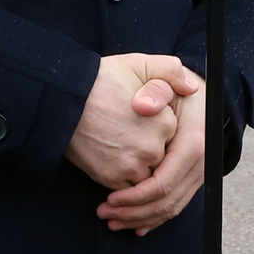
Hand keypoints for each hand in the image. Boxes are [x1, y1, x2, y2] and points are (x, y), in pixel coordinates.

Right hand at [65, 54, 198, 190]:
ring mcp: (132, 166)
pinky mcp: (111, 178)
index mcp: (166, 122)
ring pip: (146, 176)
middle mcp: (153, 148)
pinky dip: (121, 181)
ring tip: (117, 147)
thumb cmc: (99, 79)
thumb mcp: (139, 64)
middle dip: (147, 149)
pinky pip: (127, 189)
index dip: (155, 126)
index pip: (171, 135)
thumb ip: (171, 71)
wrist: (60, 99)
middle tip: (126, 132)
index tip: (139, 118)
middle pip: (160, 157)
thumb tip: (192, 88)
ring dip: (136, 168)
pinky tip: (109, 159)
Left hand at [99, 83, 206, 236]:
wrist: (198, 91)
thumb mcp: (163, 75)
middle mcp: (201, 161)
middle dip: (135, 212)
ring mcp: (199, 171)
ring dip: (142, 218)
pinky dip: (156, 217)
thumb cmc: (173, 83)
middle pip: (168, 200)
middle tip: (105, 214)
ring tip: (113, 220)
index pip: (165, 181)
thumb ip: (156, 85)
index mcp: (193, 141)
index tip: (110, 198)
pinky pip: (177, 203)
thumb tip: (143, 105)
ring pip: (173, 207)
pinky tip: (136, 225)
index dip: (136, 195)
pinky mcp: (193, 177)